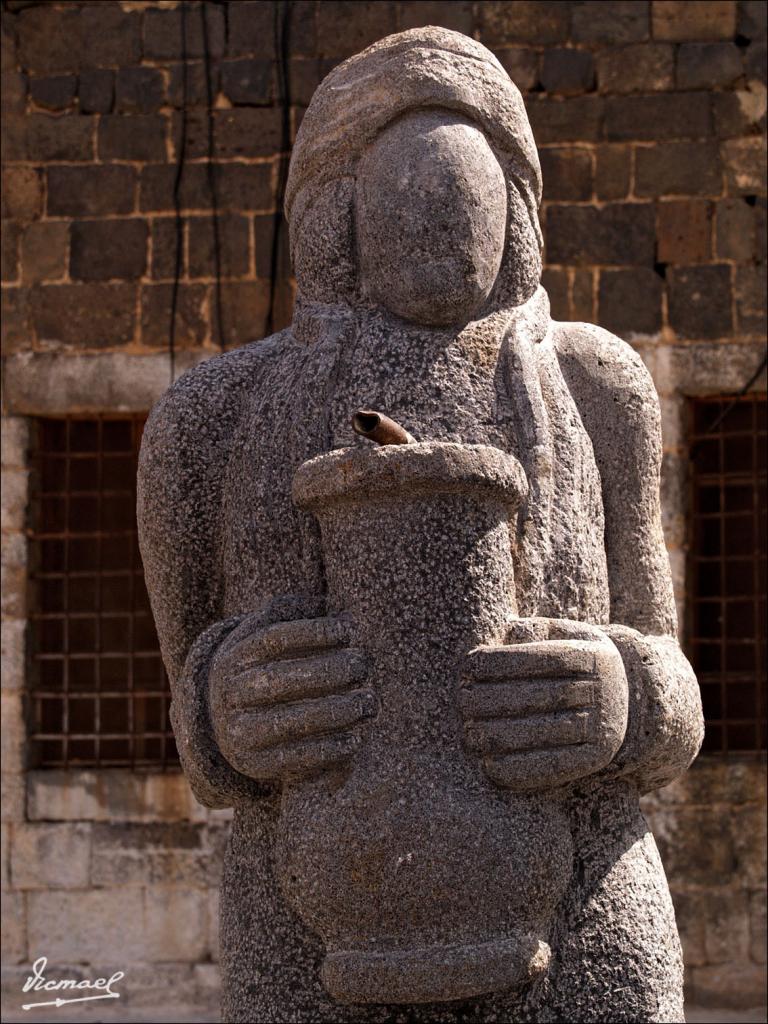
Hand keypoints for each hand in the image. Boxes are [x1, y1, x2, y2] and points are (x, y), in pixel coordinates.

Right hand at [209, 610, 374, 781]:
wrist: (224, 725)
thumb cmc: (263, 670)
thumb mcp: (263, 639)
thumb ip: (290, 616)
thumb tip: (331, 605)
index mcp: (235, 658)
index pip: (273, 639)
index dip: (313, 632)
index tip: (350, 628)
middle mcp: (231, 694)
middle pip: (280, 679)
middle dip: (329, 671)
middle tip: (364, 664)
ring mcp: (238, 731)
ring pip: (288, 721)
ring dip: (335, 713)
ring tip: (369, 703)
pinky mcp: (253, 764)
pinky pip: (293, 759)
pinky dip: (327, 749)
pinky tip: (356, 738)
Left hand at [460, 618, 627, 792]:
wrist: (624, 700)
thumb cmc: (573, 662)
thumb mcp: (563, 635)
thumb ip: (535, 629)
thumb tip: (506, 628)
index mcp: (593, 656)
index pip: (543, 657)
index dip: (502, 662)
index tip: (467, 666)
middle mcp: (603, 691)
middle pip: (541, 695)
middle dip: (494, 699)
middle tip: (461, 702)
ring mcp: (603, 726)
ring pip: (546, 732)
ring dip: (502, 735)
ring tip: (468, 733)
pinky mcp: (597, 758)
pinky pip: (555, 767)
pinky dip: (520, 768)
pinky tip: (490, 765)